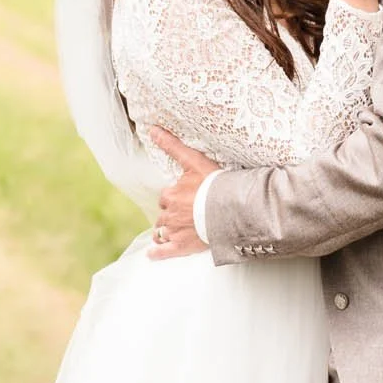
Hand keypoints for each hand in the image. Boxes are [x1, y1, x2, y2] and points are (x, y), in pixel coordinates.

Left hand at [146, 129, 217, 258]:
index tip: (184, 198)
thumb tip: (153, 129)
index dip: (174, 197)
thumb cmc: (214, 183)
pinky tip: (152, 254)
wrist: (230, 207)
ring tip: (172, 231)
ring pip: (162, 232)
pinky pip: (163, 251)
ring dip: (165, 230)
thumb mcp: (193, 161)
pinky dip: (157, 253)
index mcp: (171, 195)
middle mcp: (169, 214)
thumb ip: (172, 146)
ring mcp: (174, 232)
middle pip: (164, 215)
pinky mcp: (181, 247)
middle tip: (185, 214)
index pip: (166, 197)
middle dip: (171, 214)